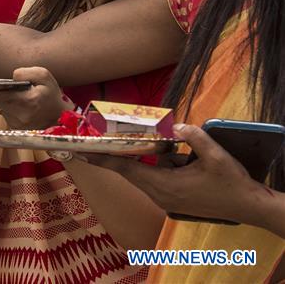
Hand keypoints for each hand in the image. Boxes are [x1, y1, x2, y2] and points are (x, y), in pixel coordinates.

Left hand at [0, 67, 72, 129]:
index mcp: (29, 101)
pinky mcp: (16, 129)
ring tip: (15, 96)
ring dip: (3, 100)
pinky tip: (17, 105)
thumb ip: (26, 72)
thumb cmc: (51, 95)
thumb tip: (12, 77)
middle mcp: (22, 116)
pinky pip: (5, 114)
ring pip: (1, 108)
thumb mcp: (44, 76)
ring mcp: (18, 125)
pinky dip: (7, 107)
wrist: (60, 118)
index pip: (3, 96)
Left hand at [83, 123, 279, 228]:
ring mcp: (166, 200)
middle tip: (93, 142)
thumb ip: (195, 138)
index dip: (103, 160)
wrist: (249, 206)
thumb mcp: (216, 157)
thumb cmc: (231, 183)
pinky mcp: (173, 200)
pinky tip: (163, 152)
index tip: (82, 154)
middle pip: (129, 172)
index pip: (127, 169)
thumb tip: (178, 127)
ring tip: (125, 141)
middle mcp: (160, 195)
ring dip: (136, 159)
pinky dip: (151, 166)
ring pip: (142, 175)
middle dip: (112, 156)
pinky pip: (154, 179)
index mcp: (165, 186)